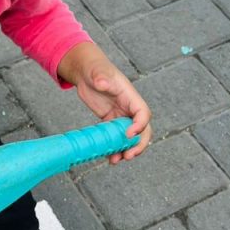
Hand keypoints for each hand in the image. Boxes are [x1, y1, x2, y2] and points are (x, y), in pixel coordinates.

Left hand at [59, 43, 151, 163]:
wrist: (86, 72)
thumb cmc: (95, 69)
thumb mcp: (98, 71)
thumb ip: (101, 77)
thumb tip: (102, 82)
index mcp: (131, 96)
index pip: (143, 113)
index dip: (140, 125)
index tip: (128, 134)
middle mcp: (129, 108)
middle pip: (142, 129)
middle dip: (138, 144)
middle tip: (128, 155)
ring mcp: (120, 115)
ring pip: (129, 137)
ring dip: (126, 150)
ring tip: (115, 160)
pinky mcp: (110, 121)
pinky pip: (115, 137)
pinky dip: (114, 147)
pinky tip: (108, 157)